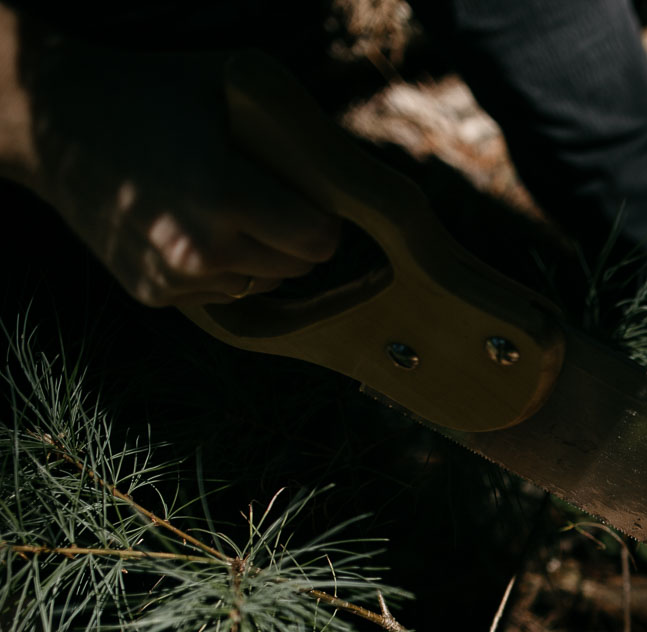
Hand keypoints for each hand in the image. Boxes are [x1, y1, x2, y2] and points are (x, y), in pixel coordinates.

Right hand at [17, 41, 340, 306]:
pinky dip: (220, 267)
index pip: (320, 240)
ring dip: (260, 255)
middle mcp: (198, 248)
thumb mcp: (235, 88)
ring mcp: (171, 277)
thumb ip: (298, 135)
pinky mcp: (153, 293)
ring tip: (224, 207)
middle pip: (297, 267)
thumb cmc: (157, 93)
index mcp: (222, 195)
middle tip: (267, 197)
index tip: (309, 197)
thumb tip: (357, 180)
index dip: (322, 218)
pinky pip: (223, 292)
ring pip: (263, 285)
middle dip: (294, 236)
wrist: (54, 121)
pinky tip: (190, 224)